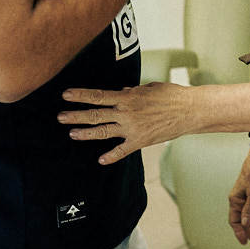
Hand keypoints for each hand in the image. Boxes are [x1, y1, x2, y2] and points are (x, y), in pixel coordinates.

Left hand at [58, 81, 193, 163]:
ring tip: (72, 134)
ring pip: (103, 132)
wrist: (189, 111)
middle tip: (60, 116)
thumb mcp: (150, 87)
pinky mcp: (140, 141)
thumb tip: (121, 91)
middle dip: (75, 115)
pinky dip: (111, 156)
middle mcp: (126, 113)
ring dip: (85, 133)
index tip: (65, 95)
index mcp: (127, 97)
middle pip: (95, 115)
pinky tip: (100, 160)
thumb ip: (133, 90)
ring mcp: (132, 128)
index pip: (98, 96)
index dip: (80, 95)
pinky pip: (122, 151)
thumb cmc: (171, 95)